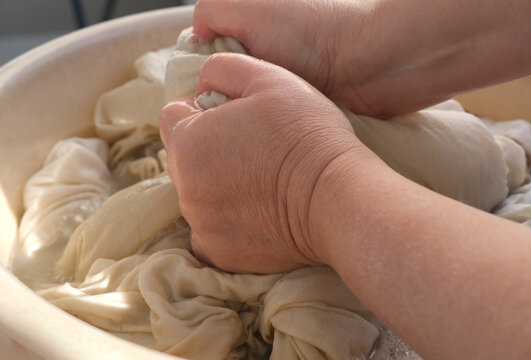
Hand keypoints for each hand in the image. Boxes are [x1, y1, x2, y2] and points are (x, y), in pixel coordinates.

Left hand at [159, 53, 378, 272]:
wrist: (335, 197)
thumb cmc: (304, 133)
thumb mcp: (267, 78)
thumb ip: (222, 68)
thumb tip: (201, 83)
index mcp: (188, 142)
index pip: (173, 116)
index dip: (200, 111)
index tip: (230, 118)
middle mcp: (185, 187)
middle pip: (184, 158)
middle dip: (208, 149)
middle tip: (253, 150)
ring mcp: (201, 224)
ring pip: (198, 195)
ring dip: (218, 186)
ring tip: (262, 182)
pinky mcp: (220, 253)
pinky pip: (212, 231)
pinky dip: (228, 222)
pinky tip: (258, 212)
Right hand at [193, 0, 530, 117]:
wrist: (374, 63)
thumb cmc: (314, 32)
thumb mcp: (252, 8)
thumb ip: (213, 12)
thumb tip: (195, 37)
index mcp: (251, 35)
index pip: (209, 59)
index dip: (198, 78)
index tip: (197, 101)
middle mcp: (266, 61)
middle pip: (225, 89)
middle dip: (218, 107)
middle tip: (216, 126)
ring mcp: (285, 88)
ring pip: (247, 113)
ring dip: (240, 125)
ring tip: (239, 139)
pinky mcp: (302, 113)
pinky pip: (272, 127)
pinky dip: (264, 135)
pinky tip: (261, 144)